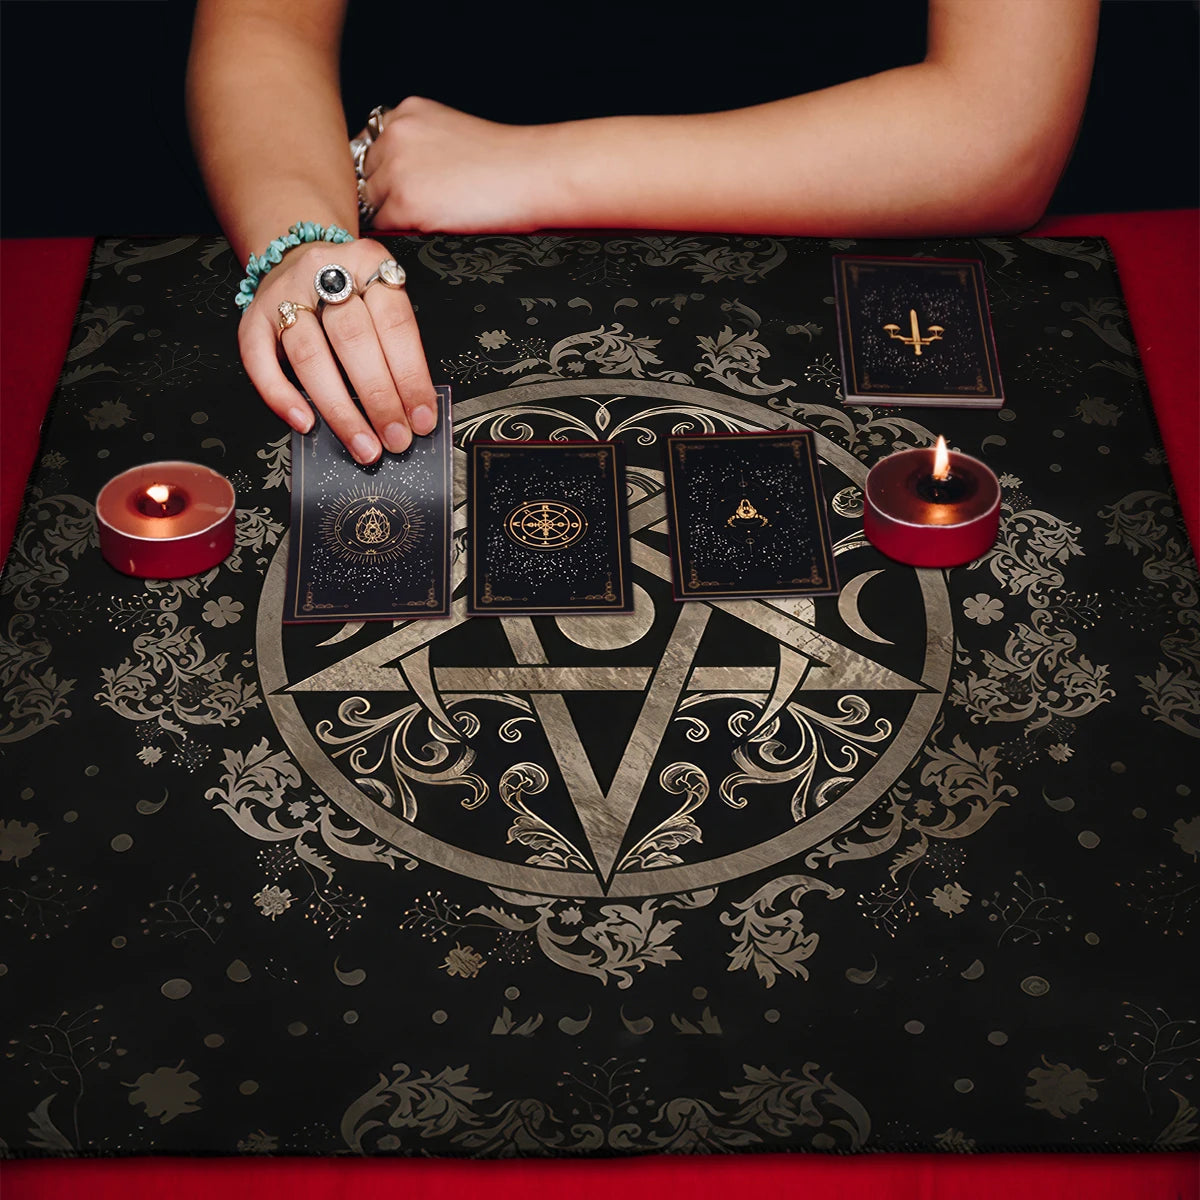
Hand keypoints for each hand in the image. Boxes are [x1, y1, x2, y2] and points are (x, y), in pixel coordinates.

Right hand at [239, 238, 437, 463]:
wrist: (297, 257)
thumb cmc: (349, 292)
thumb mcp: (381, 300)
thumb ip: (396, 346)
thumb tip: (413, 410)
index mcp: (367, 263)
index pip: (395, 324)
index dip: (411, 376)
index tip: (422, 418)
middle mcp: (323, 272)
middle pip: (353, 340)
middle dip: (379, 399)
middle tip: (395, 438)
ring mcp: (283, 294)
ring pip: (310, 356)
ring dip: (339, 409)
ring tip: (363, 444)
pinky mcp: (253, 317)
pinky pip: (260, 361)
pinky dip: (282, 396)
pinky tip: (305, 423)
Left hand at [360, 96, 559, 232]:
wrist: (532, 174)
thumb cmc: (505, 162)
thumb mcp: (452, 132)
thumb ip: (418, 143)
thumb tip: (396, 172)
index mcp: (407, 113)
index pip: (367, 145)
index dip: (377, 172)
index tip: (389, 188)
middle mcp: (395, 134)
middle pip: (362, 173)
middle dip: (378, 193)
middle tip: (407, 211)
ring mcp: (397, 169)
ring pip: (367, 201)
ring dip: (385, 215)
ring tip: (419, 222)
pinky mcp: (406, 203)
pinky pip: (381, 226)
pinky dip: (395, 233)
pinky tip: (422, 230)